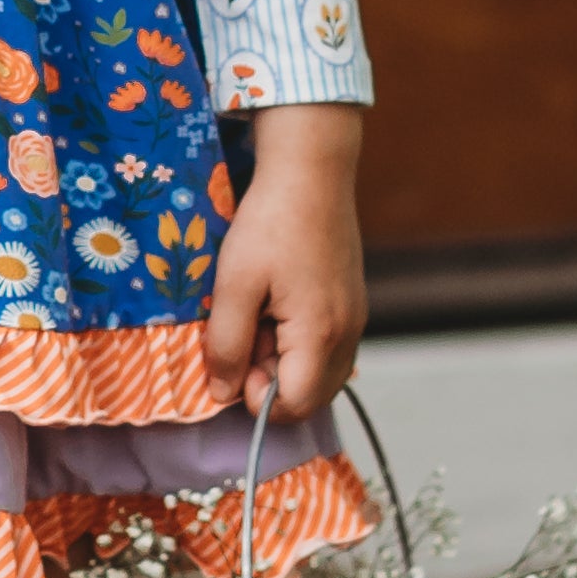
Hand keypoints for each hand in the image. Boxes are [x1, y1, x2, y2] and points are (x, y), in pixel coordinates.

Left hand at [201, 102, 367, 424]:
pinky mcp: (351, 303)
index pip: (294, 406)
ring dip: (283, 359)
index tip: (235, 357)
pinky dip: (298, 340)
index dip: (255, 396)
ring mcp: (354, 319)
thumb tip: (222, 393)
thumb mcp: (234, 284)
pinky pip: (326, 346)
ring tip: (259, 314)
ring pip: (318, 371)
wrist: (311, 171)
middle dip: (270, 379)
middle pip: (310, 395)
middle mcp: (348, 335)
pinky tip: (275, 302)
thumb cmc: (270, 223)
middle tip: (246, 332)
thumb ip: (227, 345)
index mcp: (320, 335)